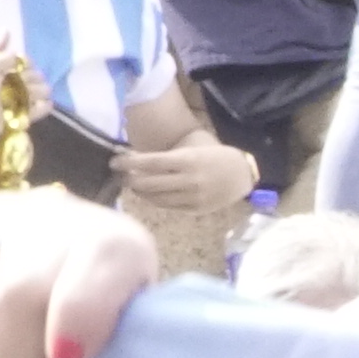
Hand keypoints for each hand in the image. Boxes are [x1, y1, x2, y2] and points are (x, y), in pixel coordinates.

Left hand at [119, 128, 252, 218]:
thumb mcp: (195, 148)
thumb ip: (169, 155)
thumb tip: (137, 159)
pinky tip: (150, 195)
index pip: (150, 162)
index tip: (115, 162)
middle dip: (131, 180)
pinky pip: (168, 207)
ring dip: (141, 192)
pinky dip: (155, 201)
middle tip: (122, 176)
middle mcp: (189, 180)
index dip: (129, 163)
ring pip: (156, 198)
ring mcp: (192, 197)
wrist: (243, 175)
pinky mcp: (195, 210)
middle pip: (149, 183)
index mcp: (188, 160)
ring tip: (134, 186)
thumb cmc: (216, 156)